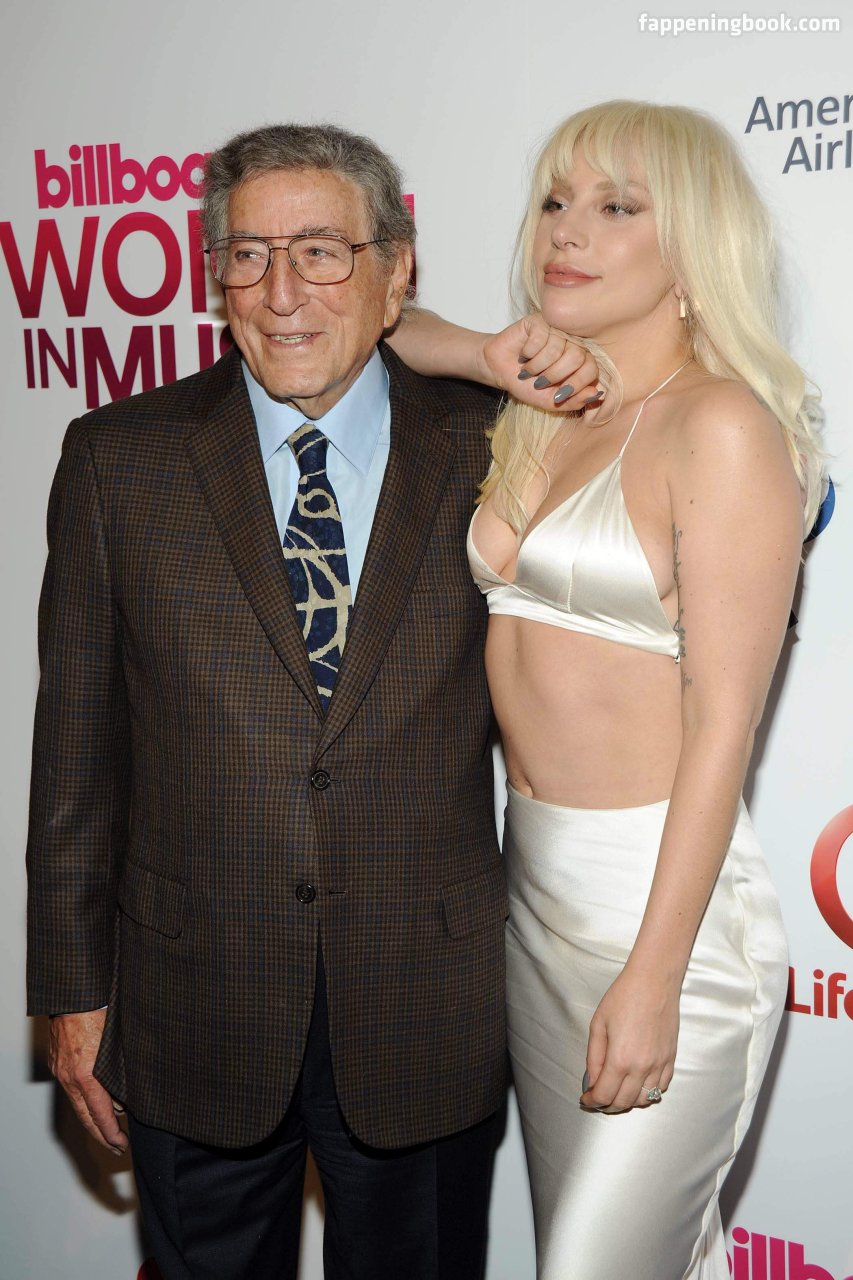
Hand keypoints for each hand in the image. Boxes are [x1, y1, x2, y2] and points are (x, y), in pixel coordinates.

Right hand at [49, 1009, 127, 1153]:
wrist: (74, 995)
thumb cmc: (100, 1012)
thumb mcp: (119, 1045)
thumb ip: (122, 1073)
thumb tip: (127, 1098)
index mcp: (88, 1075)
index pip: (100, 1115)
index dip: (111, 1134)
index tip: (121, 1144)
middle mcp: (71, 1078)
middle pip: (85, 1117)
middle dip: (102, 1135)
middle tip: (117, 1147)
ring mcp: (62, 1071)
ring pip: (77, 1104)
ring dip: (94, 1119)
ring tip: (110, 1129)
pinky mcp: (58, 1063)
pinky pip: (72, 1089)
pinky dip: (84, 1100)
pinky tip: (96, 1101)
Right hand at [481, 315, 600, 410]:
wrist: (500, 372)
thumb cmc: (527, 385)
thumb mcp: (552, 401)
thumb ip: (575, 401)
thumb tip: (597, 394)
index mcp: (581, 361)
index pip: (591, 369)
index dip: (576, 384)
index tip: (558, 395)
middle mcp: (572, 342)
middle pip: (576, 357)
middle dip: (554, 376)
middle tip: (539, 382)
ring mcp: (557, 329)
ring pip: (556, 348)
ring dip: (536, 366)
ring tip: (528, 370)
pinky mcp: (540, 321)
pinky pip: (539, 338)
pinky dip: (528, 353)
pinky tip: (523, 355)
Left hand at [579, 969, 678, 1112]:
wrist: (654, 981)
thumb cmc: (624, 996)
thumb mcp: (598, 1024)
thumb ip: (594, 1057)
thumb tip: (592, 1081)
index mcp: (620, 1059)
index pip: (604, 1095)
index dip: (591, 1101)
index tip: (585, 1098)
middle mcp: (642, 1067)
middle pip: (624, 1102)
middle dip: (607, 1105)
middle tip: (597, 1098)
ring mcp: (659, 1064)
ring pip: (644, 1100)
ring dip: (628, 1102)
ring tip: (616, 1092)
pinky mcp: (671, 1059)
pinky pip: (662, 1088)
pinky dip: (649, 1093)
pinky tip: (638, 1084)